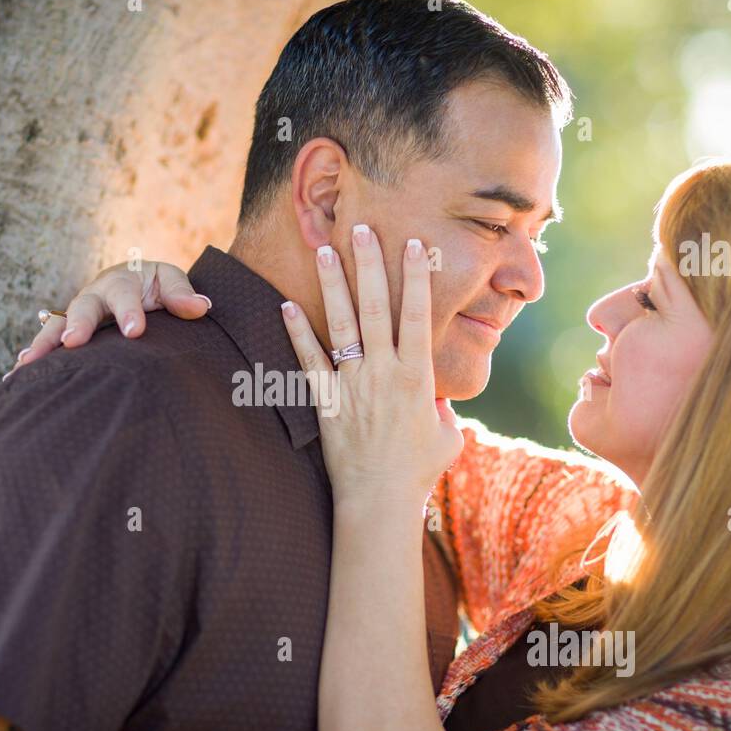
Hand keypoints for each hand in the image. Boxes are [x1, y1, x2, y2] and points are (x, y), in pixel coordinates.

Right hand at [3, 260, 210, 378]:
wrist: (139, 285)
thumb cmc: (157, 287)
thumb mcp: (171, 282)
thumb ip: (182, 295)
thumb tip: (201, 307)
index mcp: (122, 280)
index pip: (125, 294)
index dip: (129, 312)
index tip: (135, 332)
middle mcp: (94, 294)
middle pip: (83, 306)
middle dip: (78, 324)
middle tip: (73, 343)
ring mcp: (78, 313)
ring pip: (58, 325)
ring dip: (44, 343)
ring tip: (28, 363)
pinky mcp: (70, 332)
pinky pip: (50, 343)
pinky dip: (36, 357)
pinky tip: (18, 376)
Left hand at [280, 225, 463, 508]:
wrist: (378, 502)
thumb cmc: (417, 472)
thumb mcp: (446, 437)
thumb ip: (444, 411)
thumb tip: (439, 401)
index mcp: (418, 377)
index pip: (418, 316)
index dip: (416, 278)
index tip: (414, 244)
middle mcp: (384, 373)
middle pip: (377, 308)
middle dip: (369, 265)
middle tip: (361, 228)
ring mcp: (352, 386)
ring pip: (341, 325)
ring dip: (333, 285)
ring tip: (324, 249)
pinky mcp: (326, 402)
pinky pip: (309, 362)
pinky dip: (296, 334)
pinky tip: (284, 306)